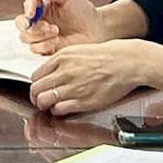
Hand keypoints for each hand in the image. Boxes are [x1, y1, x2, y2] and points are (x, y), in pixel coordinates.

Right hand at [17, 0, 106, 53]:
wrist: (97, 31)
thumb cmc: (84, 13)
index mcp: (42, 6)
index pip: (28, 5)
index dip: (28, 8)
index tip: (32, 12)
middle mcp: (39, 21)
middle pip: (21, 23)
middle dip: (30, 25)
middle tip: (45, 26)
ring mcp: (41, 35)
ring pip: (25, 37)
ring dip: (39, 35)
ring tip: (56, 32)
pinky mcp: (45, 48)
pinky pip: (34, 49)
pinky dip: (44, 45)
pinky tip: (56, 42)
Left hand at [28, 39, 154, 115]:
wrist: (127, 62)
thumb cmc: (106, 56)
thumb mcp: (78, 51)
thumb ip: (61, 62)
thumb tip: (49, 74)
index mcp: (62, 57)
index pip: (35, 75)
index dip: (37, 84)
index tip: (41, 88)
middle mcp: (65, 72)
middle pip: (36, 89)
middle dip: (36, 97)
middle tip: (41, 100)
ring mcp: (73, 87)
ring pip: (44, 100)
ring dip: (44, 105)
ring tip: (50, 106)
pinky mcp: (83, 101)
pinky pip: (59, 109)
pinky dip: (57, 111)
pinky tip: (63, 108)